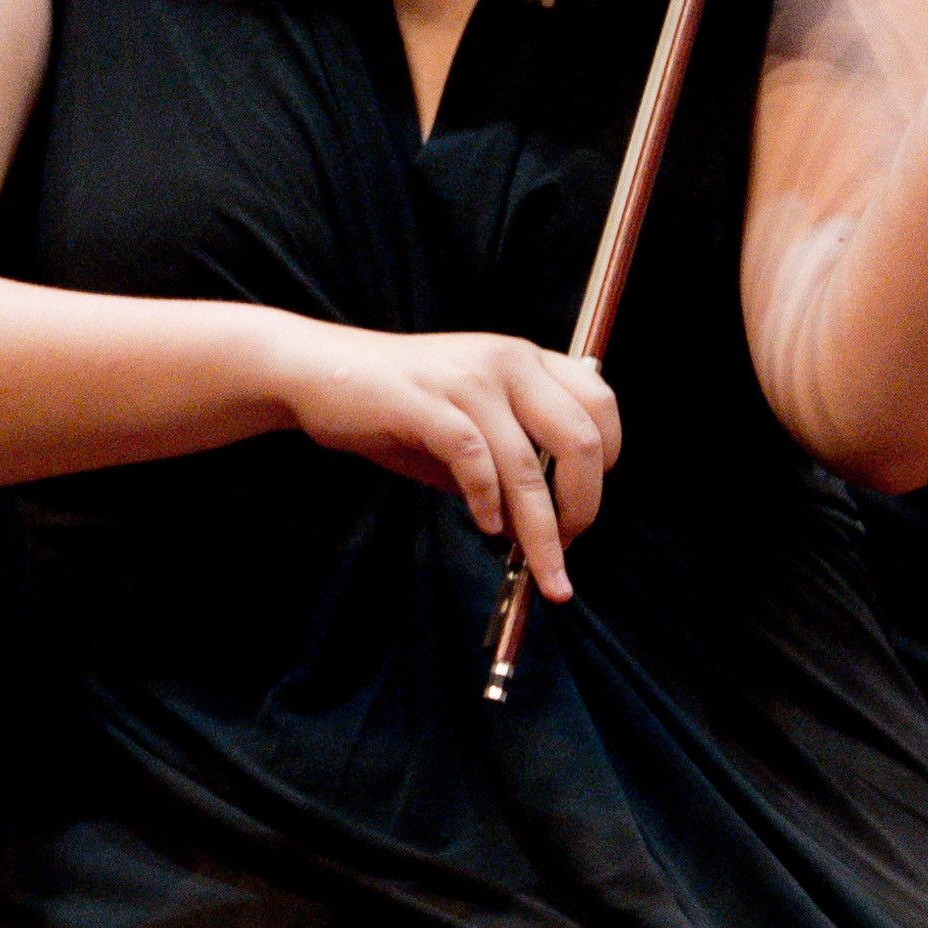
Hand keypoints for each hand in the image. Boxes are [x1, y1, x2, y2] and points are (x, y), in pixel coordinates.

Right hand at [263, 316, 616, 601]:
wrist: (320, 372)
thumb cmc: (397, 406)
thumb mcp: (468, 427)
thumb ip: (507, 466)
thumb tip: (542, 530)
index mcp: (525, 360)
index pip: (600, 404)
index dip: (608, 461)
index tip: (584, 506)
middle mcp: (507, 360)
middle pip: (580, 440)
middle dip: (583, 506)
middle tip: (569, 547)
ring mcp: (468, 379)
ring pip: (527, 466)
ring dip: (540, 530)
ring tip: (541, 568)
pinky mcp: (427, 402)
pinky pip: (475, 461)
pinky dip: (486, 503)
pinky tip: (484, 526)